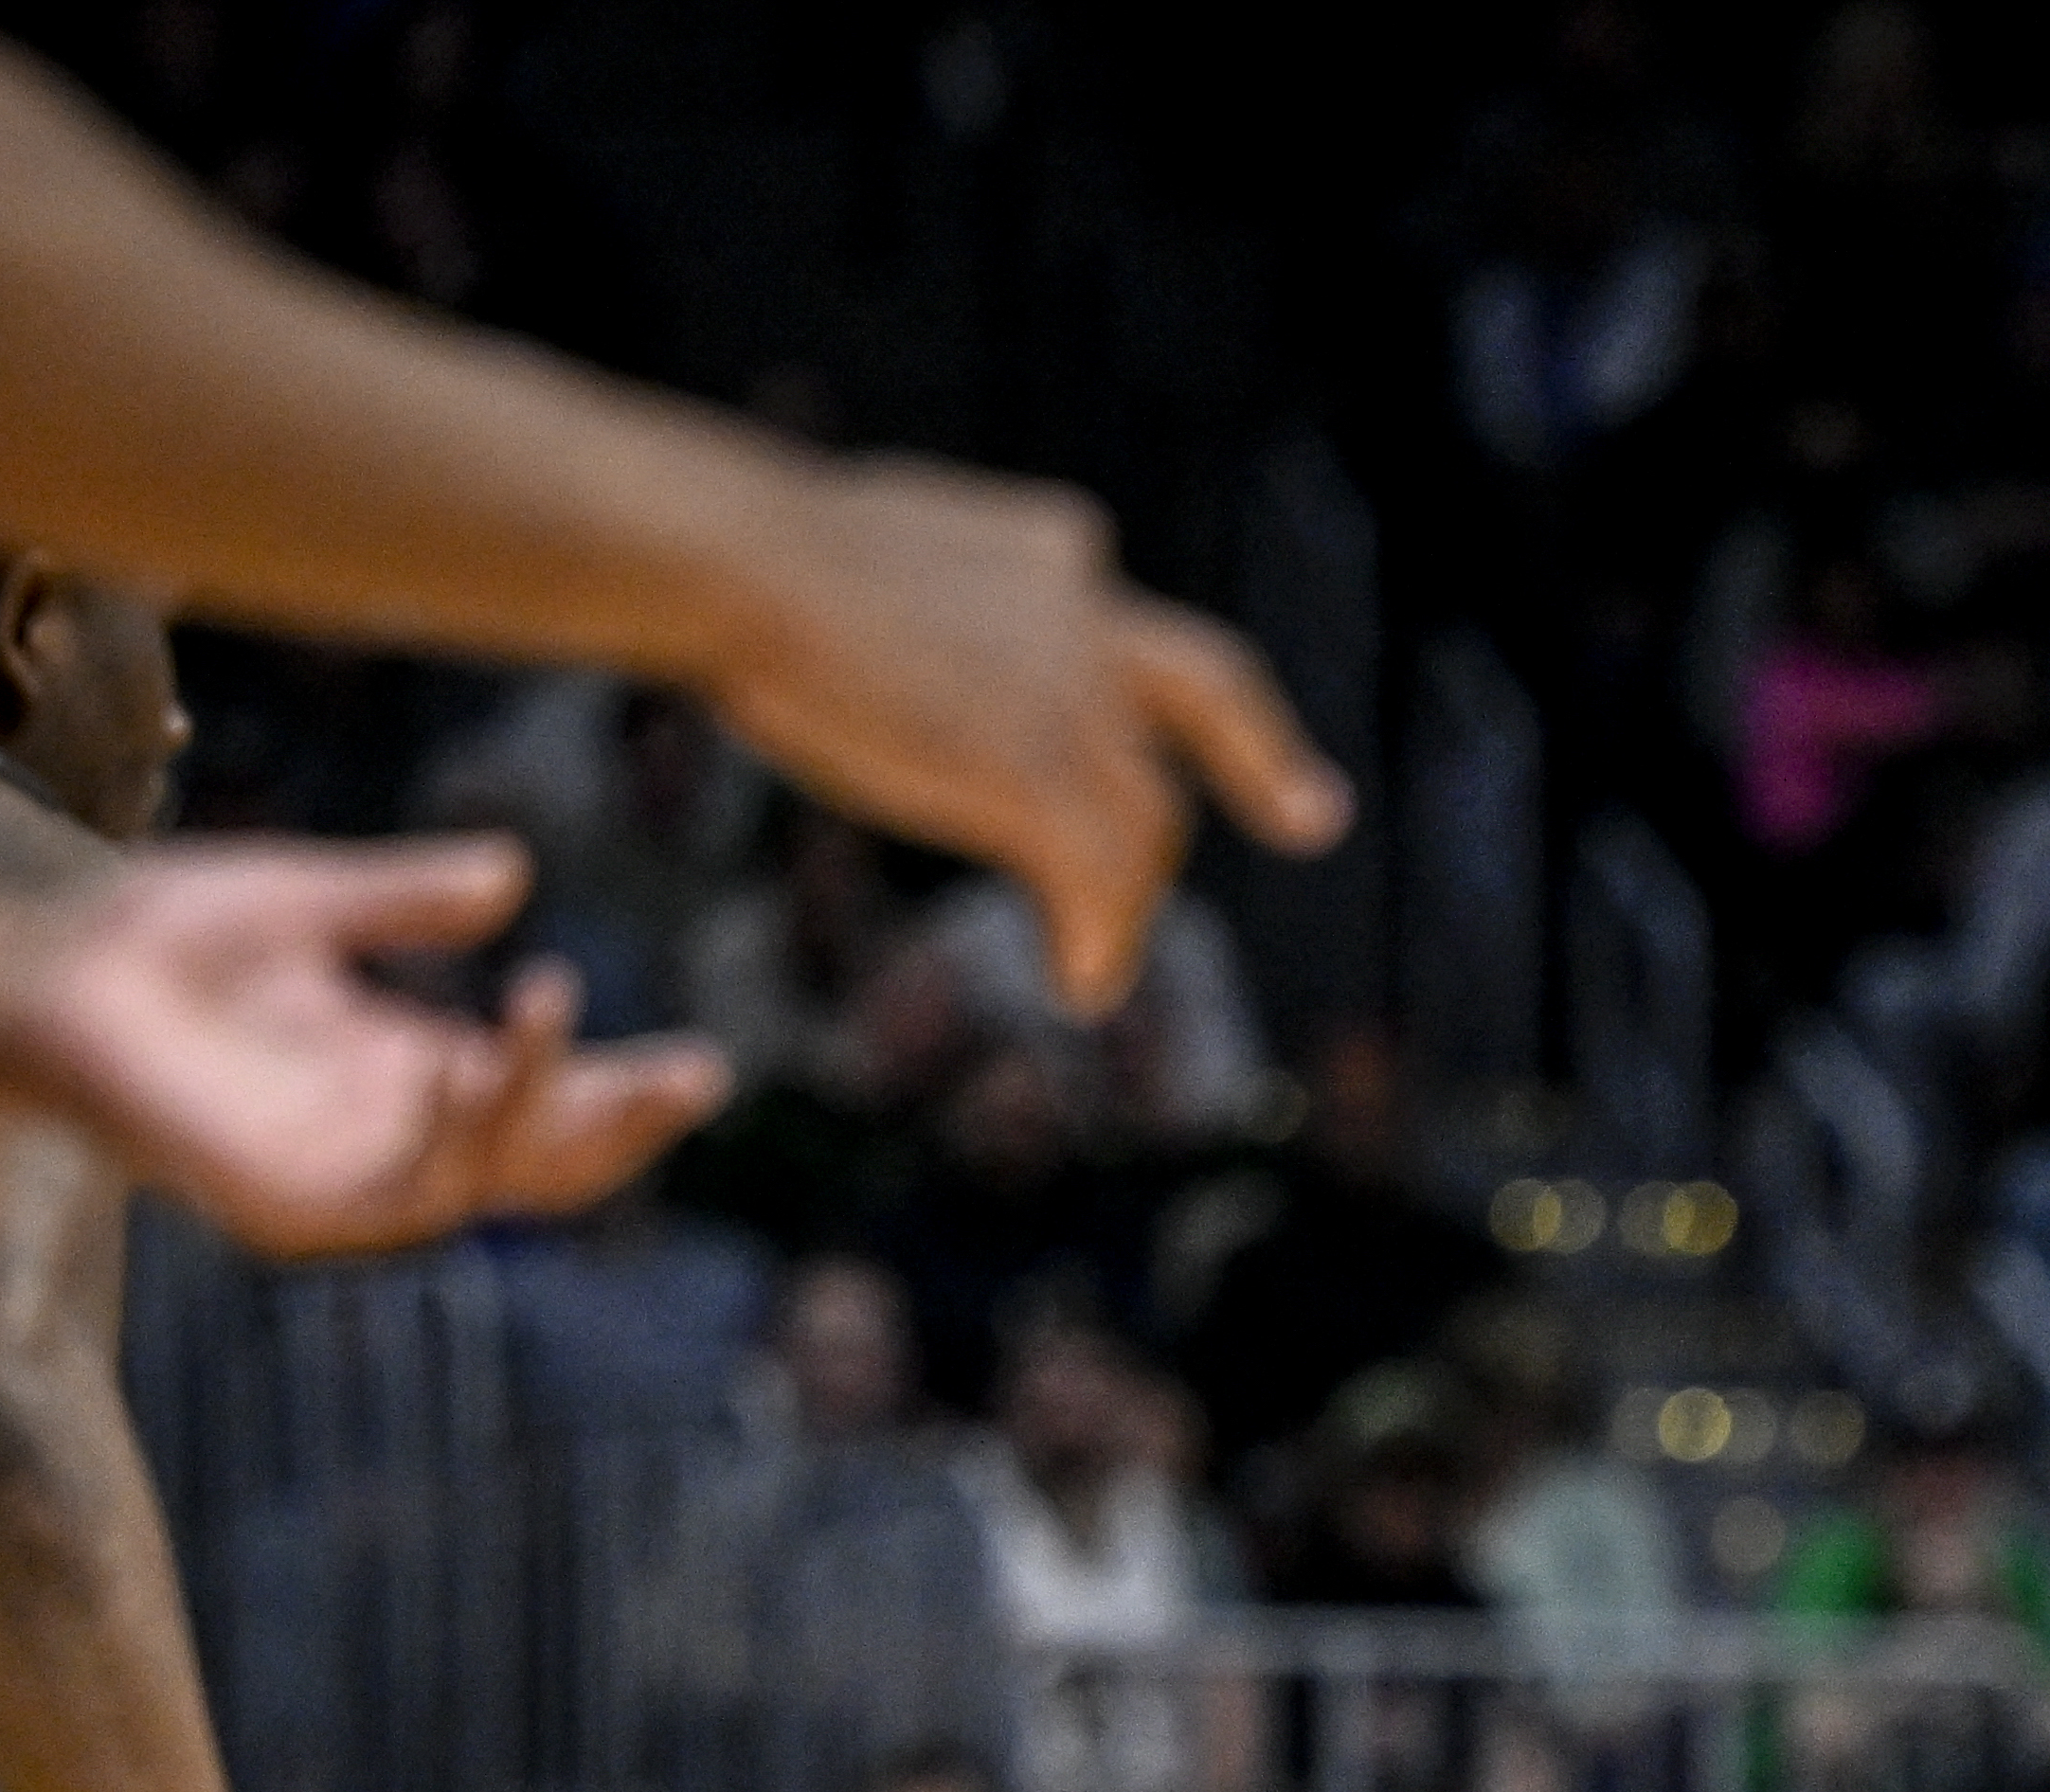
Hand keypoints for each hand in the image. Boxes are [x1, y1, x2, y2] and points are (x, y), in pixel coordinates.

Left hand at [13, 839, 731, 1254]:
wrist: (41, 965)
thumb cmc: (154, 931)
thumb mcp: (309, 894)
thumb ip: (405, 896)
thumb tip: (512, 871)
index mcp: (403, 1073)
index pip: (543, 1103)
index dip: (624, 1091)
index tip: (702, 1064)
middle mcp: (388, 1138)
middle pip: (545, 1163)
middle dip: (624, 1122)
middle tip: (695, 1072)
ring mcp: (343, 1181)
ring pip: (489, 1182)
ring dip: (535, 1108)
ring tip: (547, 1003)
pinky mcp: (288, 1209)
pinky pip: (401, 1194)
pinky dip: (444, 1139)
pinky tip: (468, 1066)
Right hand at [703, 462, 1350, 1012]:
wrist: (738, 561)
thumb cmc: (744, 556)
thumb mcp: (864, 562)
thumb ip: (918, 606)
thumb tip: (854, 632)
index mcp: (1043, 548)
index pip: (1125, 626)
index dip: (1164, 685)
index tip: (1206, 709)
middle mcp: (1087, 611)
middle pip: (1205, 699)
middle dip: (1264, 762)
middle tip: (1311, 814)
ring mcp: (1074, 696)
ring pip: (1149, 816)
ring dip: (1128, 897)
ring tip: (1095, 962)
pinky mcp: (1044, 773)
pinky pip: (1102, 883)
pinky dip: (1100, 942)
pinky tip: (1082, 985)